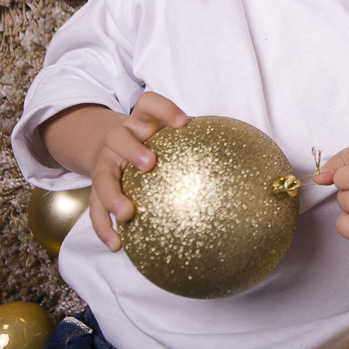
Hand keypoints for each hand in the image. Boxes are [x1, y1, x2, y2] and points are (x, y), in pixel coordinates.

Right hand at [86, 92, 187, 251]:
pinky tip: (117, 244)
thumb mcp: (169, 134)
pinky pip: (95, 208)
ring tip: (127, 214)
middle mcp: (119, 139)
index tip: (183, 122)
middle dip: (132, 150)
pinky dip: (104, 227)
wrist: (110, 148)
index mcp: (141, 122)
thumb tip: (253, 168)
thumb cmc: (154, 142)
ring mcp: (105, 163)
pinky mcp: (97, 187)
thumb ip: (198, 142)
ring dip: (113, 195)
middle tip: (150, 164)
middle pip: (118, 138)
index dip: (164, 108)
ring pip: (102, 176)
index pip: (148, 104)